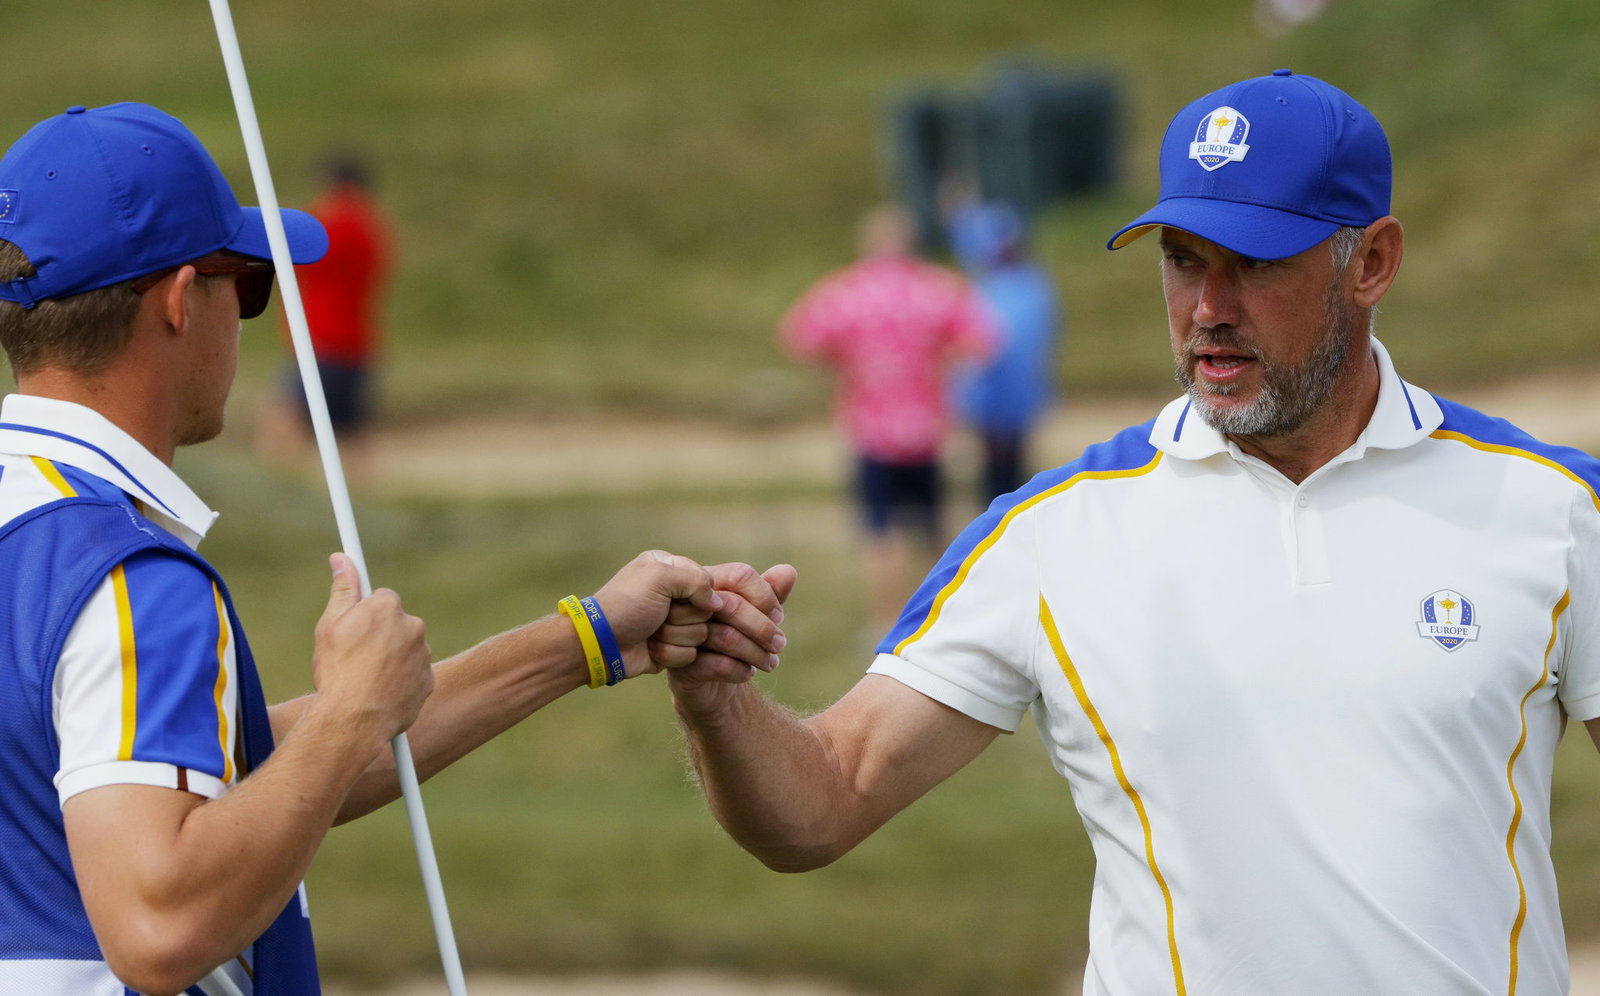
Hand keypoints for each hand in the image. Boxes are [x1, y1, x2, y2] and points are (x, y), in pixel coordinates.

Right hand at [310, 553, 432, 742]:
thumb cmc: (337, 671)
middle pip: (396, 623)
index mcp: (388, 607)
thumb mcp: (330, 626)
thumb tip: (342, 559)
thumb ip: (343, 590)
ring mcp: (424, 654)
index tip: (356, 627)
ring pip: (406, 649)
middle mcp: (413, 625)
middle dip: (380, 636)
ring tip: (366, 679)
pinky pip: (414, 674)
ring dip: (392, 659)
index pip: (381, 598)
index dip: (365, 614)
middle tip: (356, 657)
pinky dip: (401, 681)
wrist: (353, 720)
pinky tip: (380, 692)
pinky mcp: (428, 680)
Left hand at [591, 552, 788, 678]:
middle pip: (733, 612)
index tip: (775, 613)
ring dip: (691, 641)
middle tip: (778, 645)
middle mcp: (688, 595)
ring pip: (714, 637)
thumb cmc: (622, 605)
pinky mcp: (679, 650)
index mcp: (684, 571)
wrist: (597, 644)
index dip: (759, 595)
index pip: (737, 577)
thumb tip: (718, 600)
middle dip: (749, 628)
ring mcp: (685, 624)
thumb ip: (694, 580)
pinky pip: (702, 659)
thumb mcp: (657, 578)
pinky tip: (676, 660)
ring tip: (683, 644)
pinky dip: (689, 661)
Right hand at [664, 563, 796, 711]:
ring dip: (756, 653)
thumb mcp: (756, 615)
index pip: (739, 575)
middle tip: (780, 645)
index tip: (778, 615)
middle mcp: (686, 604)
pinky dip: (740, 670)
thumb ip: (770, 593)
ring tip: (770, 662)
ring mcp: (677, 635)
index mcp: (706, 584)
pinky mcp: (678, 667)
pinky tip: (747, 673)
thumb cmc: (734, 639)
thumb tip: (789, 571)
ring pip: (726, 637)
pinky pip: (718, 665)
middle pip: (732, 605)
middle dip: (763, 628)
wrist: (709, 684)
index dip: (765, 595)